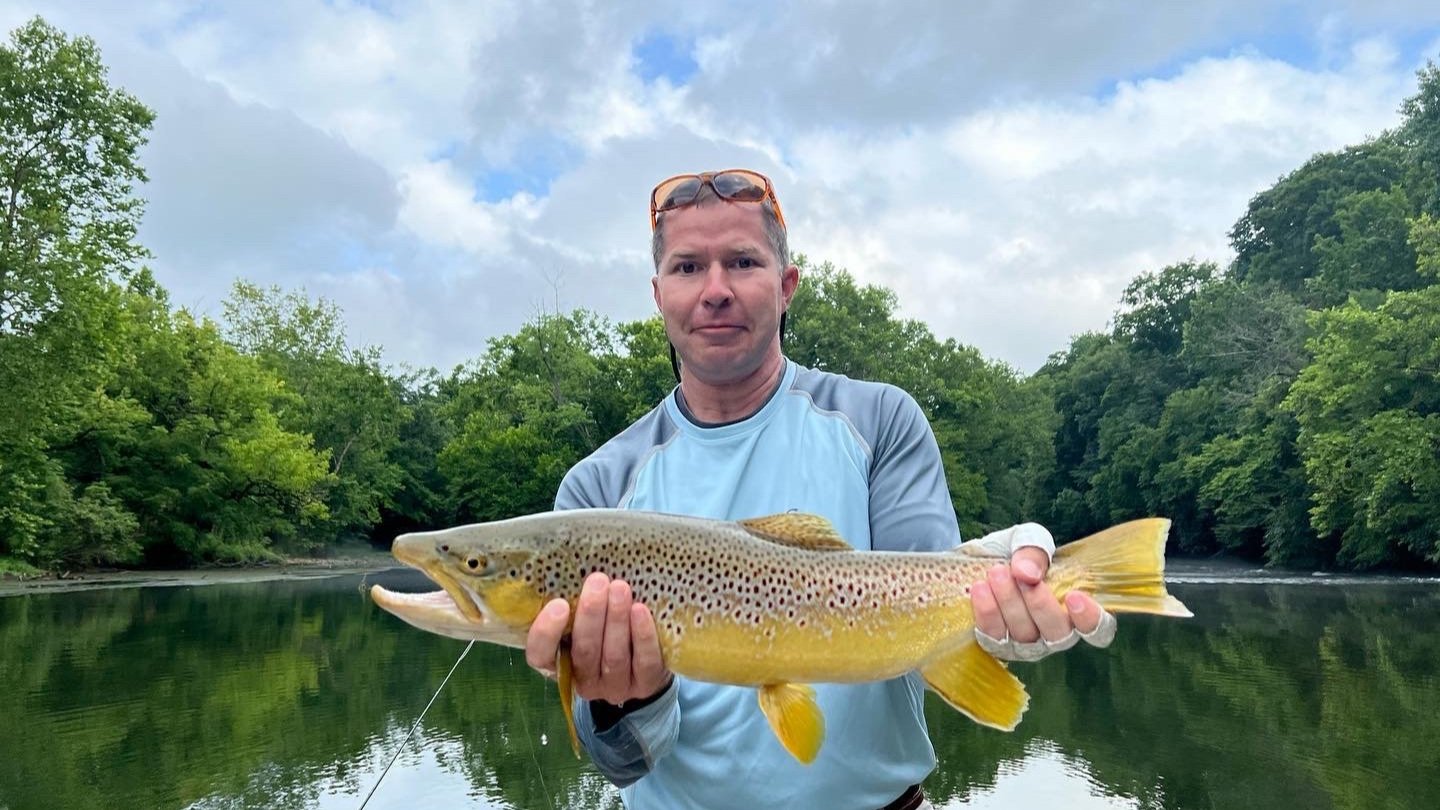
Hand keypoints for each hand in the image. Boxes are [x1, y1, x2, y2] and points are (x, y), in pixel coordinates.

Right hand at [524, 571, 672, 704]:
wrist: (645, 668)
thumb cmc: (605, 634)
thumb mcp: (583, 624)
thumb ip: (575, 607)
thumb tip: (576, 564)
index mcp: (560, 664)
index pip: (540, 656)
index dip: (546, 633)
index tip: (559, 604)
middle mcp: (585, 681)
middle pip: (584, 651)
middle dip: (591, 614)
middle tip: (598, 581)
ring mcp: (616, 688)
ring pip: (614, 656)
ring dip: (616, 619)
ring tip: (620, 588)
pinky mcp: (645, 685)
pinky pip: (644, 661)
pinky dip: (642, 635)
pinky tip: (640, 610)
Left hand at [970, 547, 1114, 660]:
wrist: (977, 560)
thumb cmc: (1014, 553)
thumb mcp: (1027, 540)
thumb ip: (1033, 550)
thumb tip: (1027, 573)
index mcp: (1074, 609)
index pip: (1098, 630)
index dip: (1091, 619)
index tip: (1075, 596)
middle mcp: (1055, 633)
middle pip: (1058, 634)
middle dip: (1040, 604)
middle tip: (1021, 577)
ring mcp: (1026, 644)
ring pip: (1025, 636)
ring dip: (1009, 603)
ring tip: (996, 573)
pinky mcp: (997, 645)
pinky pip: (994, 637)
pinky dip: (988, 613)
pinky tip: (980, 589)